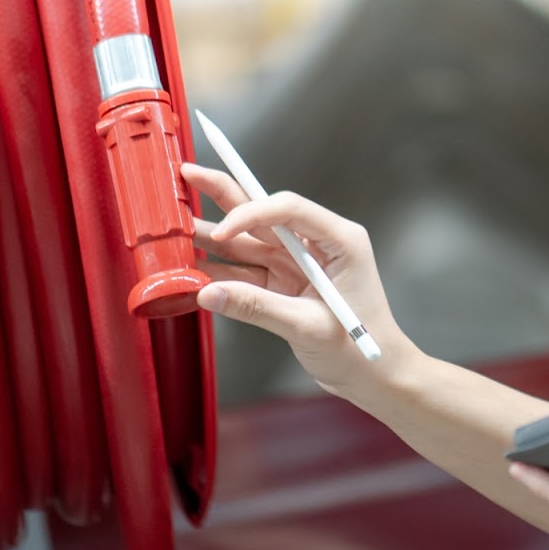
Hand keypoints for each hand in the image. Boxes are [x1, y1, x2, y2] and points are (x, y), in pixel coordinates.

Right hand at [181, 162, 414, 395]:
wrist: (375, 376)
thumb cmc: (361, 349)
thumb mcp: (309, 327)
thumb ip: (258, 307)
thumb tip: (208, 292)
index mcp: (339, 240)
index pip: (289, 209)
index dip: (250, 214)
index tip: (222, 232)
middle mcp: (317, 244)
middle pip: (265, 212)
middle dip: (224, 193)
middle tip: (186, 172)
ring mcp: (299, 262)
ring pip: (249, 239)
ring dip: (213, 234)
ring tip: (174, 225)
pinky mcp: (285, 283)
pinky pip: (246, 269)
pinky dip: (220, 268)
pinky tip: (191, 264)